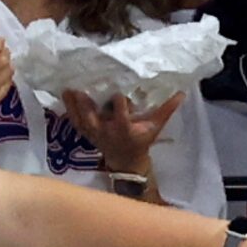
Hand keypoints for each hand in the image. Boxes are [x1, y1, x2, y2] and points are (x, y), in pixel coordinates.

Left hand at [61, 88, 182, 178]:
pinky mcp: (85, 132)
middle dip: (87, 105)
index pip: (121, 118)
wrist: (126, 160)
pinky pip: (74, 120)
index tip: (119, 93)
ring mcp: (93, 132)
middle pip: (94, 119)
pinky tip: (65, 93)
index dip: (120, 105)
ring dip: (74, 104)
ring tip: (69, 86)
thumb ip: (166, 110)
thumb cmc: (141, 140)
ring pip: (81, 118)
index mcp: (124, 130)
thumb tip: (181, 93)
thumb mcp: (155, 127)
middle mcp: (106, 131)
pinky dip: (69, 108)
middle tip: (82, 87)